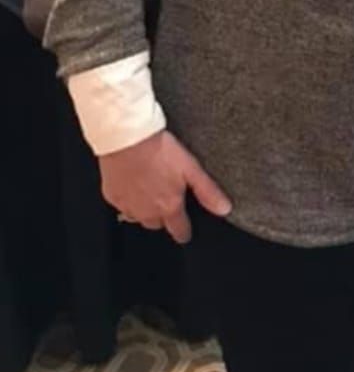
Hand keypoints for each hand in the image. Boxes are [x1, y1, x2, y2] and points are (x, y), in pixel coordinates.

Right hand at [99, 129, 231, 243]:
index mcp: (168, 207)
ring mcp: (127, 206)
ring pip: (139, 217)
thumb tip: (224, 209)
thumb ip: (208, 192)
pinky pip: (122, 205)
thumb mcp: (191, 169)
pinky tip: (134, 184)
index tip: (186, 231)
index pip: (179, 230)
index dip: (184, 231)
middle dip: (164, 217)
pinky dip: (129, 199)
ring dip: (146, 210)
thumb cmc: (160, 151)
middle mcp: (147, 212)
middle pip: (158, 224)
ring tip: (152, 191)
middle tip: (168, 200)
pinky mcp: (112, 196)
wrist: (128, 140)